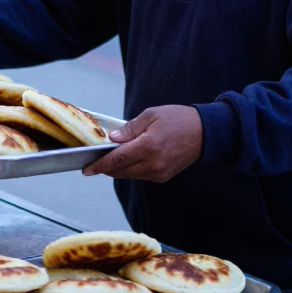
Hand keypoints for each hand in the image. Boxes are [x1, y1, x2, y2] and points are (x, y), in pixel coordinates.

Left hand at [81, 105, 202, 181]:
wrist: (204, 134)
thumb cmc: (178, 119)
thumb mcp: (151, 115)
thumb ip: (129, 129)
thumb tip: (112, 139)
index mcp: (147, 147)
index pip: (116, 160)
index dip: (99, 165)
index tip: (86, 169)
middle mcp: (152, 164)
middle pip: (120, 171)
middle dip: (105, 168)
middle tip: (94, 162)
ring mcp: (158, 173)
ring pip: (129, 175)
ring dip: (117, 168)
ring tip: (110, 158)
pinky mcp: (162, 177)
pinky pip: (140, 175)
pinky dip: (130, 169)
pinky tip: (128, 159)